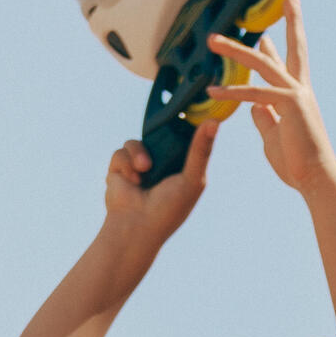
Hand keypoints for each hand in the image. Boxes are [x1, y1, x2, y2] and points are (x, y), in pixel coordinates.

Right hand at [101, 117, 216, 247]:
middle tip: (161, 128)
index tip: (185, 110)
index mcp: (183, 166)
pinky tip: (132, 181)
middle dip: (155, 134)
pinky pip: (121, 151)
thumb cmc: (169, 208)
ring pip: (136, 141)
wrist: (136, 226)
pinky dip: (125, 164)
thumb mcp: (192, 179)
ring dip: (137, 153)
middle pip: (156, 135)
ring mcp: (140, 165)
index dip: (184, 125)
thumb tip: (214, 122)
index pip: (184, 138)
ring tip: (143, 170)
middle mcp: (162, 163)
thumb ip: (201, 151)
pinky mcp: (121, 168)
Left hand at [200, 0, 335, 199]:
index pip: (287, 66)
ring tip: (213, 40)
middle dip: (292, 21)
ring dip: (236, 50)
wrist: (316, 179)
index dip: (277, 48)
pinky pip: (255, 95)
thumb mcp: (275, 137)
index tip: (266, 36)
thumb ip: (265, 119)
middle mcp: (301, 90)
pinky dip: (232, 93)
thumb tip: (254, 107)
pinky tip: (212, 93)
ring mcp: (297, 95)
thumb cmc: (297, 163)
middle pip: (295, 48)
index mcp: (298, 97)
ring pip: (263, 65)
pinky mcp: (290, 105)